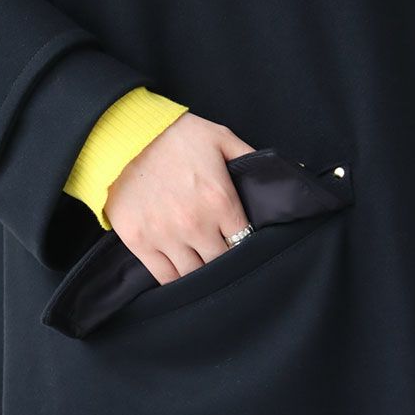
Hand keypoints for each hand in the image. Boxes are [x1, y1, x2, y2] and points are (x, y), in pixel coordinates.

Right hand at [103, 112, 254, 284]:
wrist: (123, 135)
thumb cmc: (174, 135)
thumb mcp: (221, 138)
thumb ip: (253, 159)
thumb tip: (292, 171)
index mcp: (220, 200)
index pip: (245, 242)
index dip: (244, 244)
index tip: (238, 241)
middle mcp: (195, 224)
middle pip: (220, 263)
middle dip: (223, 260)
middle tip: (220, 253)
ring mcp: (165, 236)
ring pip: (194, 275)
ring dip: (200, 272)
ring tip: (200, 262)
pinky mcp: (139, 242)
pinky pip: (164, 276)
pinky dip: (175, 279)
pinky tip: (180, 272)